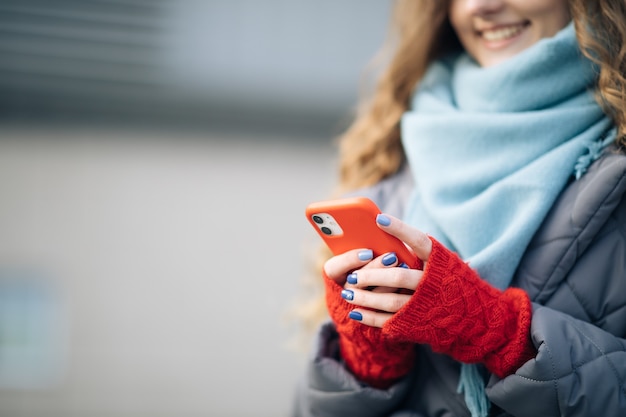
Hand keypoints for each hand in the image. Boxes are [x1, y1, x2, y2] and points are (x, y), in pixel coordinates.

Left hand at [331, 213, 535, 377]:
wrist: (477, 319)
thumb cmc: (452, 283)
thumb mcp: (444, 263)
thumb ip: (419, 253)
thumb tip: (384, 233)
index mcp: (441, 262)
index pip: (418, 241)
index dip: (399, 229)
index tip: (377, 218)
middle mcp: (433, 284)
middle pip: (398, 277)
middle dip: (371, 275)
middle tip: (353, 274)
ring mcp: (425, 306)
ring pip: (390, 301)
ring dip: (366, 298)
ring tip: (347, 293)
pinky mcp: (418, 324)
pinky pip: (390, 321)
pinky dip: (370, 318)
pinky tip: (355, 313)